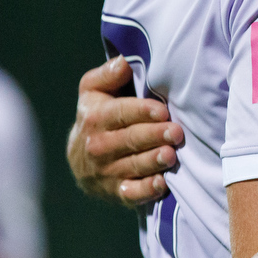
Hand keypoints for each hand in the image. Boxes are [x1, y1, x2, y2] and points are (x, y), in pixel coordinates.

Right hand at [66, 57, 183, 208]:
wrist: (80, 156)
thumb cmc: (98, 113)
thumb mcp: (94, 90)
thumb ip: (107, 75)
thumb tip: (123, 63)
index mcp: (95, 118)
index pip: (119, 114)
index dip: (141, 112)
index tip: (162, 110)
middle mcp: (98, 146)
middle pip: (128, 140)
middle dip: (152, 136)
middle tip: (176, 132)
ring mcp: (106, 171)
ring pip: (131, 166)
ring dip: (152, 162)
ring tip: (171, 155)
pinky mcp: (116, 191)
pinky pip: (130, 194)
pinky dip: (145, 191)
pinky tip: (162, 184)